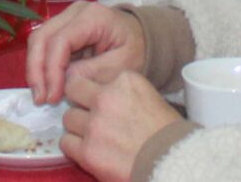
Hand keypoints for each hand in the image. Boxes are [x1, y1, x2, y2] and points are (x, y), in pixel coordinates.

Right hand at [27, 2, 148, 102]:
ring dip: (36, 69)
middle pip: (42, 36)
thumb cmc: (136, 50)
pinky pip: (45, 45)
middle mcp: (74, 12)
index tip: (53, 97)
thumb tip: (64, 81)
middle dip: (37, 70)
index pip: (61, 40)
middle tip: (40, 99)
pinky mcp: (63, 28)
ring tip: (41, 96)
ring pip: (38, 40)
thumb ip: (93, 72)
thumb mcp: (122, 66)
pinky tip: (46, 86)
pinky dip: (42, 66)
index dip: (52, 70)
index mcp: (92, 17)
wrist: (143, 38)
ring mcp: (67, 18)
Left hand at [61, 69, 184, 181]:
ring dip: (77, 127)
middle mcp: (106, 98)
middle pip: (73, 90)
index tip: (101, 102)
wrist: (174, 164)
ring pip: (68, 118)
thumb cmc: (168, 136)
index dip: (94, 91)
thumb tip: (99, 96)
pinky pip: (66, 143)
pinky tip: (89, 152)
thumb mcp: (149, 98)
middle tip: (89, 116)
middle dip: (79, 102)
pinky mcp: (88, 151)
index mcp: (125, 81)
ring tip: (94, 138)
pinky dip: (75, 148)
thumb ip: (123, 93)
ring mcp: (95, 125)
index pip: (93, 76)